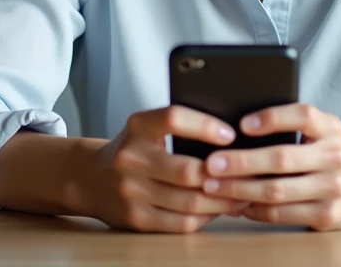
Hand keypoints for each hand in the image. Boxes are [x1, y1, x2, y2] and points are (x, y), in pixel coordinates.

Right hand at [91, 106, 250, 232]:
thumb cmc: (132, 150)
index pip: (173, 118)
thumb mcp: (146, 129)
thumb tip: (231, 139)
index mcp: (137, 127)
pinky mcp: (136, 219)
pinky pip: (181, 223)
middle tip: (250, 173)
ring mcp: (131, 192)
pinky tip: (219, 210)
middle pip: (188, 170)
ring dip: (223, 201)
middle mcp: (130, 158)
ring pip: (189, 202)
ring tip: (243, 194)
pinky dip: (206, 217)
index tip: (231, 134)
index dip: (205, 125)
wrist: (90, 179)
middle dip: (225, 175)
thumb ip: (179, 128)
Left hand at [199, 103, 340, 230]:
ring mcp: (333, 188)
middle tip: (212, 163)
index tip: (241, 124)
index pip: (302, 115)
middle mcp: (335, 156)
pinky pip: (282, 214)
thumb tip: (236, 129)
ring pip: (277, 190)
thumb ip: (292, 127)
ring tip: (214, 186)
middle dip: (240, 161)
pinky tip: (237, 204)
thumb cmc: (334, 153)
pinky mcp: (328, 215)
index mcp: (331, 128)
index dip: (271, 118)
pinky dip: (254, 209)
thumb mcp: (324, 131)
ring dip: (239, 189)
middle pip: (281, 158)